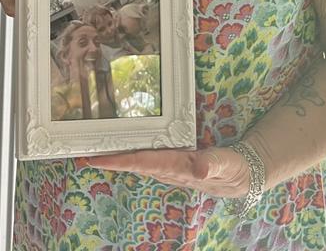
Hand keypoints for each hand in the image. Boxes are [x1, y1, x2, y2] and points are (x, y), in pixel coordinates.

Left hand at [81, 146, 250, 198]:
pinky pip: (146, 158)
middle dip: (108, 161)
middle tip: (82, 155)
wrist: (243, 176)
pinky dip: (130, 154)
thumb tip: (197, 170)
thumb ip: (212, 166)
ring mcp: (169, 168)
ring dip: (115, 158)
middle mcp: (169, 170)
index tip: (96, 159)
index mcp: (179, 168)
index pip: (143, 163)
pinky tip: (121, 148)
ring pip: (137, 162)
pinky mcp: (173, 163)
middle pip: (133, 164)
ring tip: (94, 151)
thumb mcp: (226, 166)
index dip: (118, 161)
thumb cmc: (233, 170)